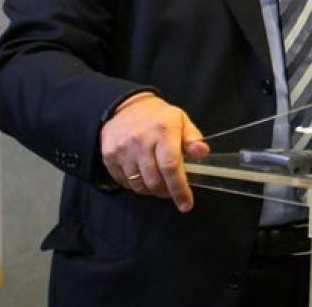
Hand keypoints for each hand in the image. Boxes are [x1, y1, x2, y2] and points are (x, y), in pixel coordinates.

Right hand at [100, 93, 209, 211]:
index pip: (171, 167)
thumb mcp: (181, 121)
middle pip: (154, 181)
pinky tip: (142, 177)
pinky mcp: (109, 156)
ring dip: (151, 190)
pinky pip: (123, 182)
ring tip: (158, 183)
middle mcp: (141, 141)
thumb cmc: (159, 117)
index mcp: (163, 131)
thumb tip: (202, 152)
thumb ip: (193, 138)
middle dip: (166, 192)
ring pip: (138, 185)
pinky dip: (135, 185)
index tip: (186, 204)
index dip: (179, 189)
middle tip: (171, 190)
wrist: (128, 106)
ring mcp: (123, 149)